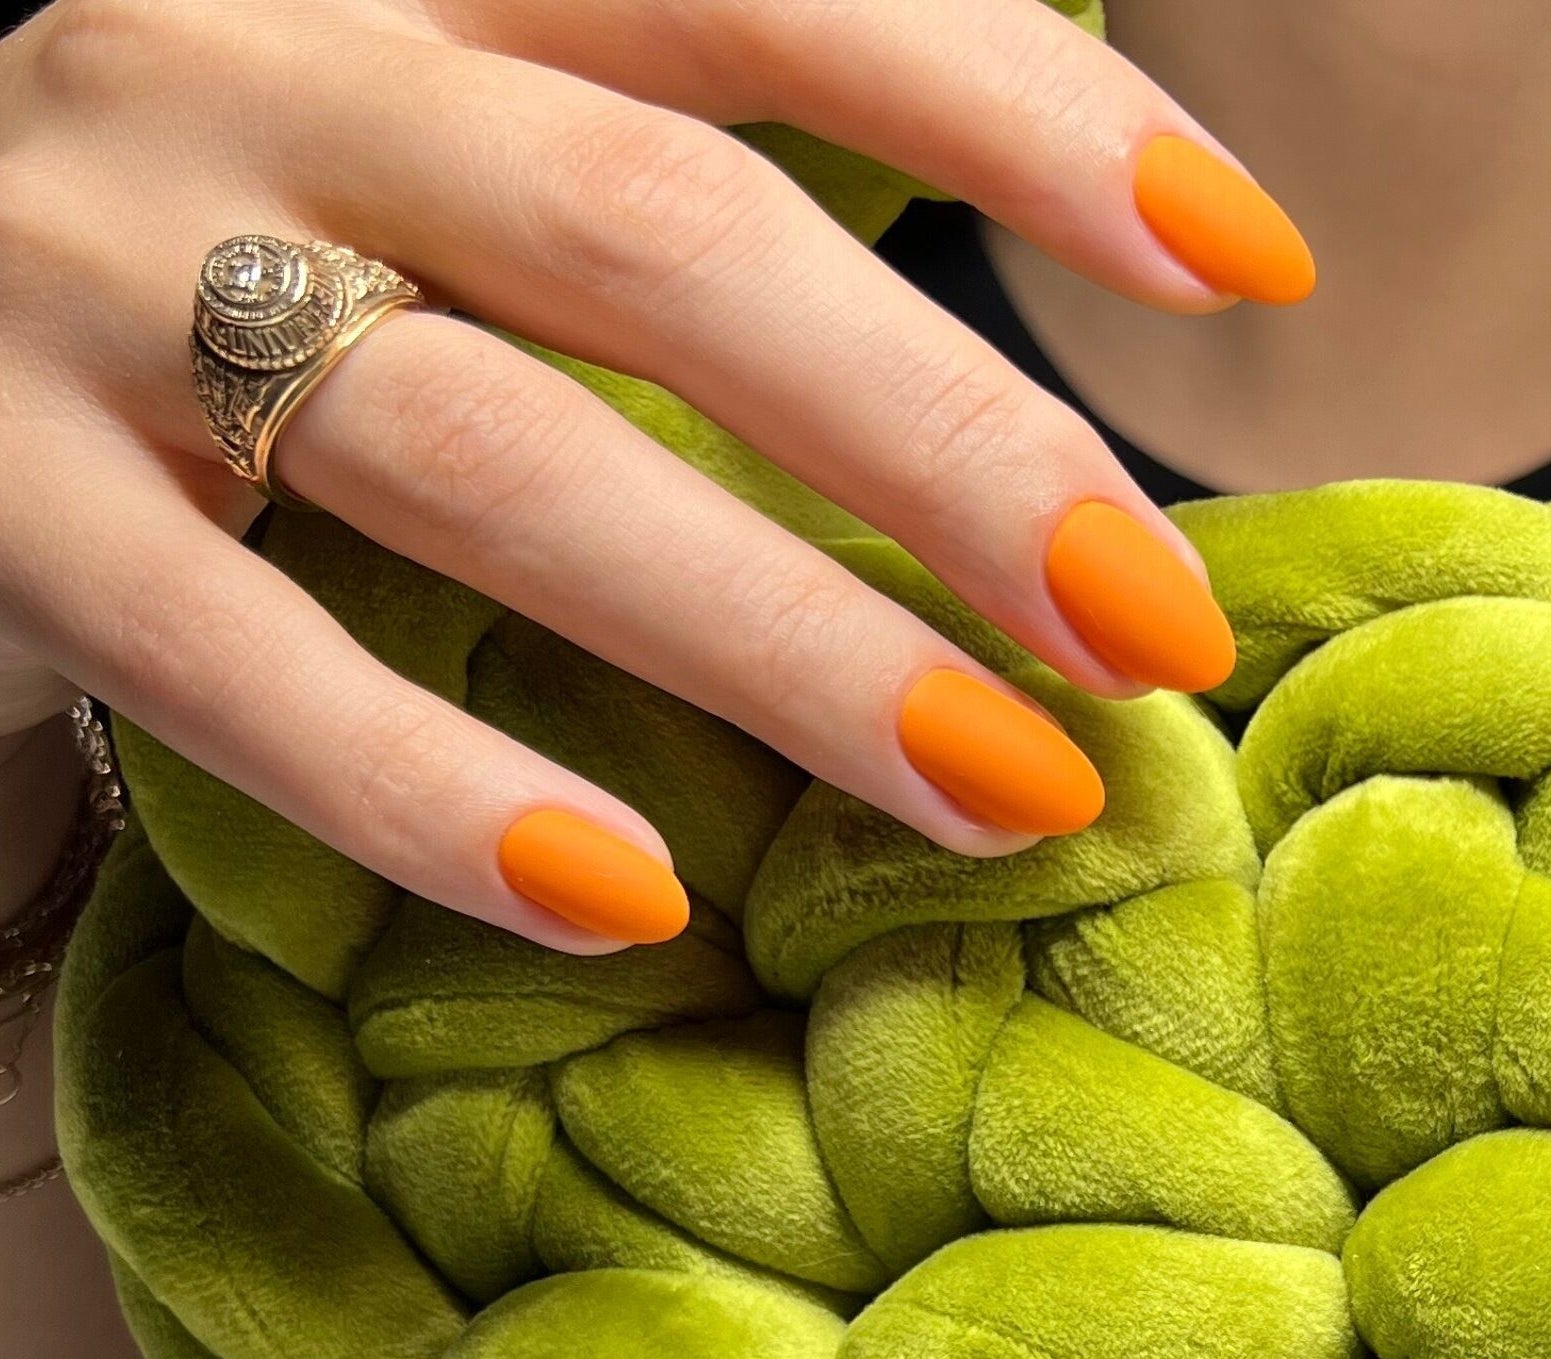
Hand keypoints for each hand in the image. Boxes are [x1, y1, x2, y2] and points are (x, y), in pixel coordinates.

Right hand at [0, 0, 1306, 951]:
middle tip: (1152, 621)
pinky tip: (631, 897)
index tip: (1250, 265)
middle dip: (944, 438)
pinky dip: (428, 786)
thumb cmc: (258, 169)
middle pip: (663, 236)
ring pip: (490, 453)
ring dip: (778, 639)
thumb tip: (1107, 197)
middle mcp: (266, 60)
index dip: (1025, 114)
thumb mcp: (472, 71)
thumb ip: (707, 109)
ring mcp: (95, 271)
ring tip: (1003, 790)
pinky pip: (222, 659)